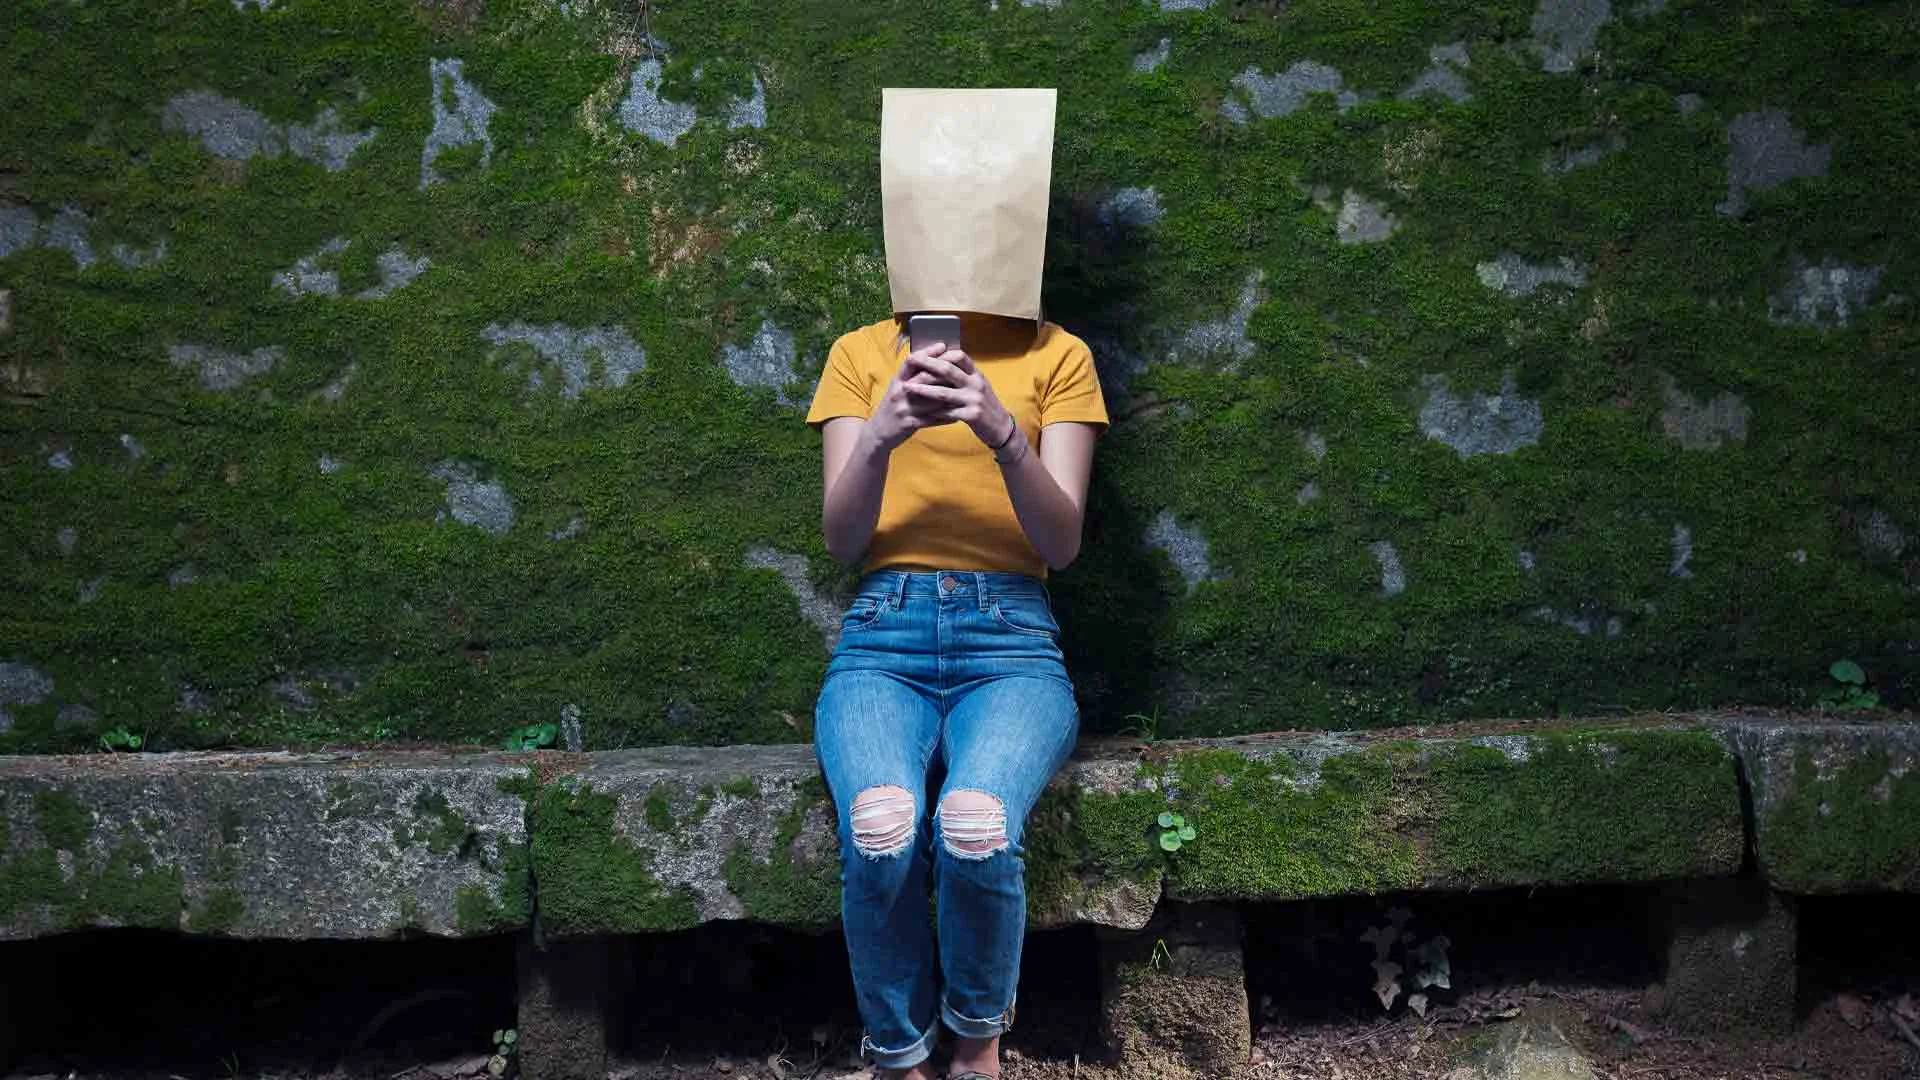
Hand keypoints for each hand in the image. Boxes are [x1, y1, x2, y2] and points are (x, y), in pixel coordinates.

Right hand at [864, 344, 963, 450]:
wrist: (879, 432)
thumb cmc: (892, 407)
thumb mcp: (897, 388)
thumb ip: (911, 375)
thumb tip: (931, 360)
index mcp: (897, 381)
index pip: (911, 361)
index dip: (927, 353)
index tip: (943, 346)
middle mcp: (900, 392)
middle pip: (924, 377)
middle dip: (944, 372)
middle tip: (961, 368)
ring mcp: (905, 408)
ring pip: (932, 399)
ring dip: (949, 395)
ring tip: (965, 391)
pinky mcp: (910, 424)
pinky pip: (932, 419)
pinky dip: (946, 417)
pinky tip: (958, 415)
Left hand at [898, 343, 1015, 448]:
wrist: (1001, 428)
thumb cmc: (985, 405)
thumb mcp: (977, 386)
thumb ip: (963, 375)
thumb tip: (942, 363)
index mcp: (977, 374)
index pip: (959, 356)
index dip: (940, 353)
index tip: (924, 352)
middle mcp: (976, 384)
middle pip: (948, 370)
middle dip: (927, 364)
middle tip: (910, 361)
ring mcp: (974, 400)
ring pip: (944, 392)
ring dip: (923, 389)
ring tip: (907, 387)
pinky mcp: (972, 416)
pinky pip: (947, 413)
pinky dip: (931, 412)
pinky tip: (918, 411)